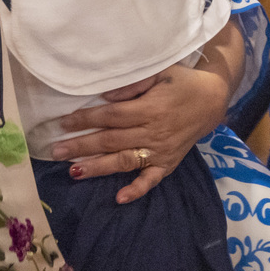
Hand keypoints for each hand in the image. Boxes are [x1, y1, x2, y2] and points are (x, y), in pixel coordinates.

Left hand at [49, 61, 230, 204]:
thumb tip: (105, 97)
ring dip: (99, 168)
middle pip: (112, 141)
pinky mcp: (168, 163)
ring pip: (125, 161)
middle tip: (56, 152)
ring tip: (74, 172)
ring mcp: (161, 151)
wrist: (213, 99)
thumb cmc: (182, 82)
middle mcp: (154, 132)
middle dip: (82, 146)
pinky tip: (119, 198)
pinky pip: (151, 180)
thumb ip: (133, 84)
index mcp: (150, 108)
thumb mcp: (159, 72)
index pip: (111, 117)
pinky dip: (136, 190)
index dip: (86, 120)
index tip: (64, 123)